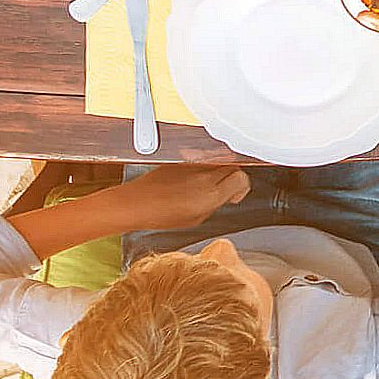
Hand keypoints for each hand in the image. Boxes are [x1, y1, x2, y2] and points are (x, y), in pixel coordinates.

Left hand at [112, 161, 252, 229]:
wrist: (136, 202)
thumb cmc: (160, 214)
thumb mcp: (195, 218)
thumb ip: (214, 204)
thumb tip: (223, 196)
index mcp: (210, 193)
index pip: (241, 178)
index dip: (242, 187)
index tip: (235, 195)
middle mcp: (204, 175)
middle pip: (233, 166)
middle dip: (233, 177)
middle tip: (227, 190)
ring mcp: (193, 165)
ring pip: (217, 162)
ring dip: (218, 173)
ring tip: (208, 187)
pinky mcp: (182, 160)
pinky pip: (201, 161)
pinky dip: (203, 170)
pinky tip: (192, 183)